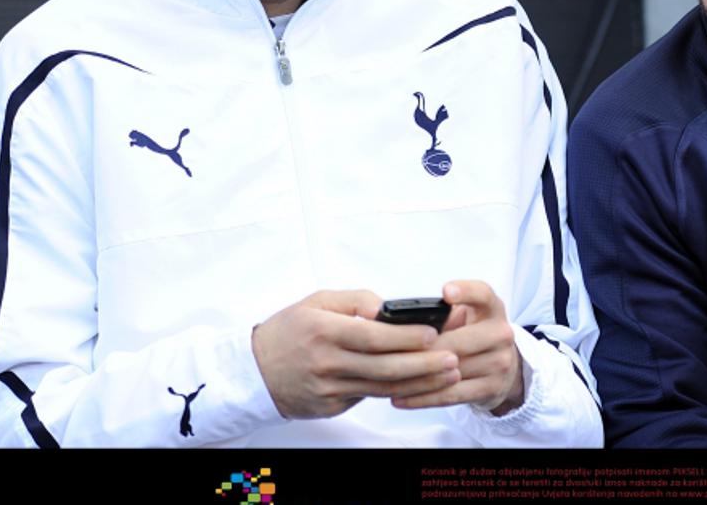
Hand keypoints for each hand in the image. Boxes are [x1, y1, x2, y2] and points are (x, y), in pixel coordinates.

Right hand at [251, 289, 461, 418]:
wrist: (253, 372)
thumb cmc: (289, 330)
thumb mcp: (316, 301)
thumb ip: (354, 300)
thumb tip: (384, 308)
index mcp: (323, 331)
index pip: (372, 336)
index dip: (405, 337)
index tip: (433, 334)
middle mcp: (326, 363)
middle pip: (384, 367)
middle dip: (424, 364)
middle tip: (454, 358)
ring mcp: (329, 389)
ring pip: (383, 388)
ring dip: (420, 382)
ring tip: (447, 373)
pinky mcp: (331, 406)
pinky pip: (369, 397)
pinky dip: (398, 391)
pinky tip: (420, 384)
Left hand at [392, 280, 524, 414]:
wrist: (505, 368)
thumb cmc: (472, 334)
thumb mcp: (467, 317)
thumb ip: (441, 315)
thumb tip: (395, 322)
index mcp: (492, 308)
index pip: (483, 294)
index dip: (465, 291)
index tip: (445, 291)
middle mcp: (501, 333)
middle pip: (459, 341)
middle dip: (425, 349)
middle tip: (390, 353)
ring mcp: (500, 363)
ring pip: (451, 372)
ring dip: (416, 378)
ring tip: (385, 380)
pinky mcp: (492, 389)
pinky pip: (451, 395)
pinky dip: (423, 398)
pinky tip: (399, 398)